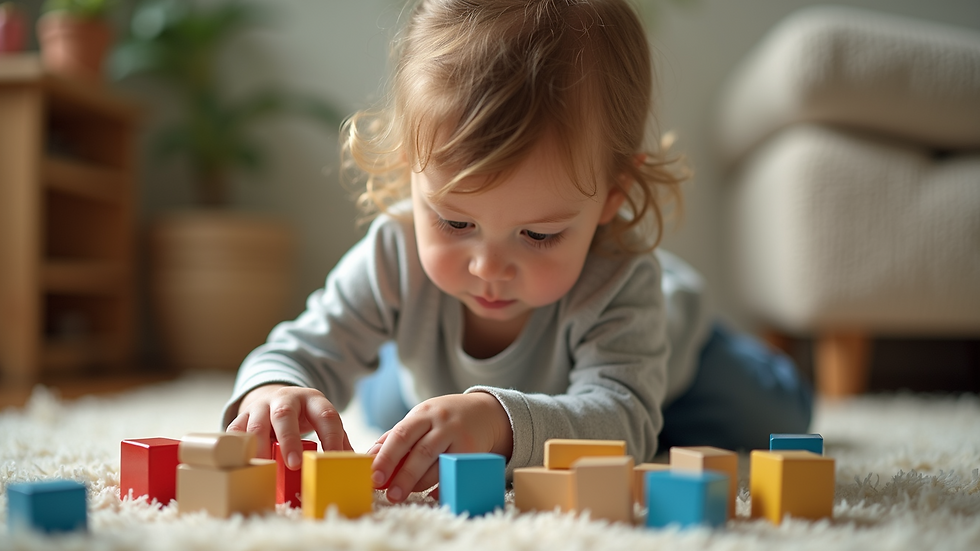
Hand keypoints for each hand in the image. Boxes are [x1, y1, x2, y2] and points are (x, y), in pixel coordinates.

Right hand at [227, 384, 352, 469]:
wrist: (275, 397)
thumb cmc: (304, 416)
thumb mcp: (322, 420)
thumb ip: (337, 438)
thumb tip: (354, 465)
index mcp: (312, 400)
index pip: (326, 416)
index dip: (331, 438)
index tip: (332, 459)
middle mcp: (285, 399)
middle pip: (285, 414)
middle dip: (290, 440)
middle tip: (293, 464)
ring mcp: (261, 407)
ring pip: (256, 425)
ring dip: (259, 449)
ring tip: (265, 470)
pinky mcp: (243, 417)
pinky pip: (235, 432)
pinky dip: (237, 449)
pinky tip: (242, 464)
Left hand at [366, 391, 512, 502]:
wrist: (485, 412)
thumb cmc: (442, 419)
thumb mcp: (419, 419)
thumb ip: (394, 437)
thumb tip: (369, 458)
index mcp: (423, 414)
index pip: (401, 435)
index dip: (386, 457)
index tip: (373, 477)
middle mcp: (442, 424)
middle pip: (421, 452)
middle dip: (403, 476)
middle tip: (390, 495)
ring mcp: (460, 438)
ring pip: (438, 465)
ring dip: (418, 484)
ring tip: (402, 495)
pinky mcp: (473, 453)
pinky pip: (454, 475)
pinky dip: (441, 488)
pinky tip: (429, 496)